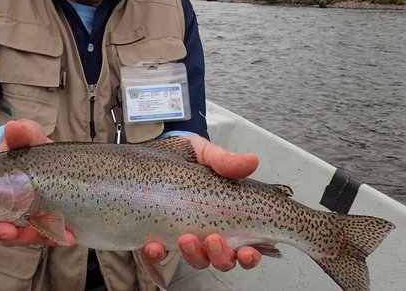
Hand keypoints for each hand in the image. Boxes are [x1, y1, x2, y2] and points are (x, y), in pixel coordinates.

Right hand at [0, 120, 75, 246]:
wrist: (42, 152)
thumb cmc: (27, 145)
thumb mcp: (26, 136)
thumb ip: (22, 133)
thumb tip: (13, 127)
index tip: (5, 229)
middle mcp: (2, 207)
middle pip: (2, 232)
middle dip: (17, 238)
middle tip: (30, 234)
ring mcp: (22, 215)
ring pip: (25, 237)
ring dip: (39, 238)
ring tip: (59, 235)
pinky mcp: (41, 220)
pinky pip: (45, 235)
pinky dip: (56, 237)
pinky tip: (69, 237)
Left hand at [143, 136, 261, 270]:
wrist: (157, 146)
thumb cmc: (187, 156)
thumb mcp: (207, 155)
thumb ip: (226, 162)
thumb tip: (251, 161)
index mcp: (227, 215)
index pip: (246, 245)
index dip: (250, 256)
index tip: (248, 251)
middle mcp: (208, 231)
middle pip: (222, 259)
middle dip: (221, 256)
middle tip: (213, 239)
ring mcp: (184, 236)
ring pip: (196, 259)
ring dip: (193, 255)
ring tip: (186, 238)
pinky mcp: (158, 236)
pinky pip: (158, 255)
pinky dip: (157, 255)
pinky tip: (155, 246)